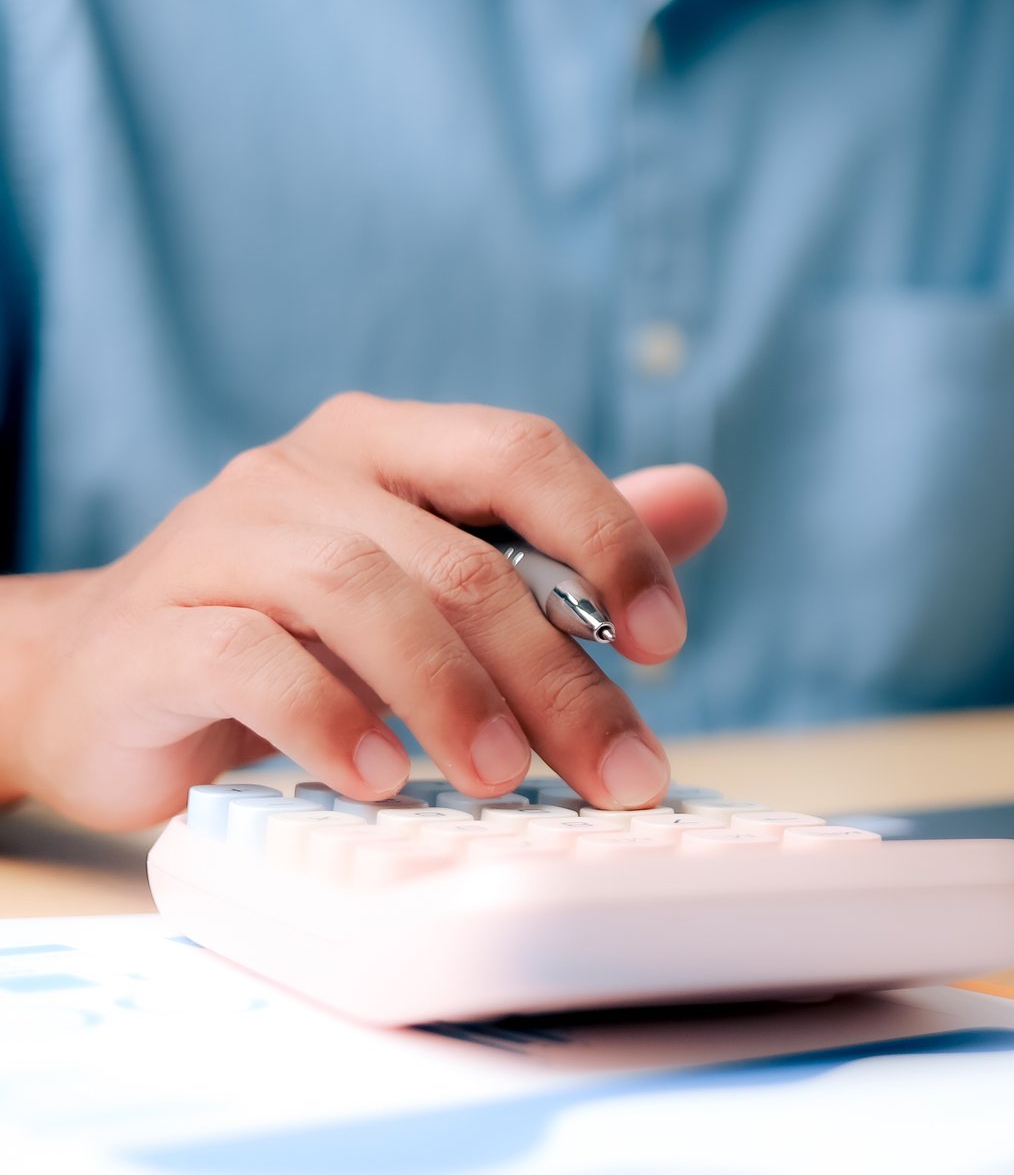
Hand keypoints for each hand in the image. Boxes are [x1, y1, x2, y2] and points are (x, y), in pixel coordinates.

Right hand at [0, 394, 727, 829]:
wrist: (96, 685)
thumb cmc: (294, 635)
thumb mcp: (435, 586)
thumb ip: (565, 547)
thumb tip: (704, 497)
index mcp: (385, 444)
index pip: (519, 451)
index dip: (607, 538)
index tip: (664, 643)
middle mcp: (299, 475)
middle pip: (460, 559)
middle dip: (555, 675)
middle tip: (617, 772)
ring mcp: (216, 544)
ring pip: (362, 596)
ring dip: (452, 698)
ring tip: (505, 780)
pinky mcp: (151, 631)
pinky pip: (252, 660)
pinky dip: (330, 721)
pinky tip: (380, 779)